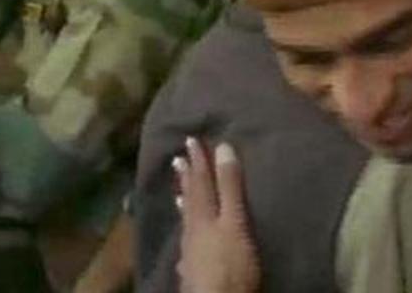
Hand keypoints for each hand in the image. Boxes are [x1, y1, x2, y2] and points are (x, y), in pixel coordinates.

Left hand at [175, 139, 261, 292]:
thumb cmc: (230, 262)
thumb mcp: (235, 221)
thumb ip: (229, 187)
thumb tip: (223, 147)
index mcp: (204, 214)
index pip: (201, 182)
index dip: (197, 161)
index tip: (190, 139)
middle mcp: (193, 229)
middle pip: (189, 200)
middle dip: (186, 179)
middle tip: (176, 159)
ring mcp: (190, 251)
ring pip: (185, 222)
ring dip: (183, 204)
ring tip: (177, 192)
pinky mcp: (192, 271)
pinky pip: (185, 246)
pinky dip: (185, 237)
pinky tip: (183, 244)